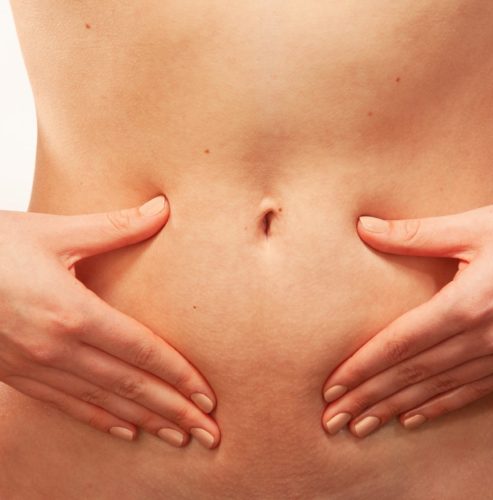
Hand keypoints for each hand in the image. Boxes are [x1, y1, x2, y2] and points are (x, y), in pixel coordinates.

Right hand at [0, 196, 219, 448]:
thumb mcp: (54, 232)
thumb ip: (114, 227)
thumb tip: (162, 207)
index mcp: (71, 312)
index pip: (142, 351)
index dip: (179, 375)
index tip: (208, 396)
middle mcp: (56, 348)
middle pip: (130, 385)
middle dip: (175, 410)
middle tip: (210, 433)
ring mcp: (35, 367)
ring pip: (103, 403)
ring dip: (146, 422)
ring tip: (179, 437)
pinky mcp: (17, 374)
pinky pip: (68, 404)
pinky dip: (101, 420)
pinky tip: (126, 431)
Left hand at [322, 203, 492, 437]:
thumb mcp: (476, 227)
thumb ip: (417, 233)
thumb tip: (364, 225)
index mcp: (466, 304)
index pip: (399, 344)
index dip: (361, 367)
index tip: (331, 387)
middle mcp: (482, 337)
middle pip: (411, 374)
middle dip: (367, 399)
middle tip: (332, 420)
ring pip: (436, 390)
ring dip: (394, 409)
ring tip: (360, 427)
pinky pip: (469, 392)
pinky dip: (437, 407)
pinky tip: (410, 419)